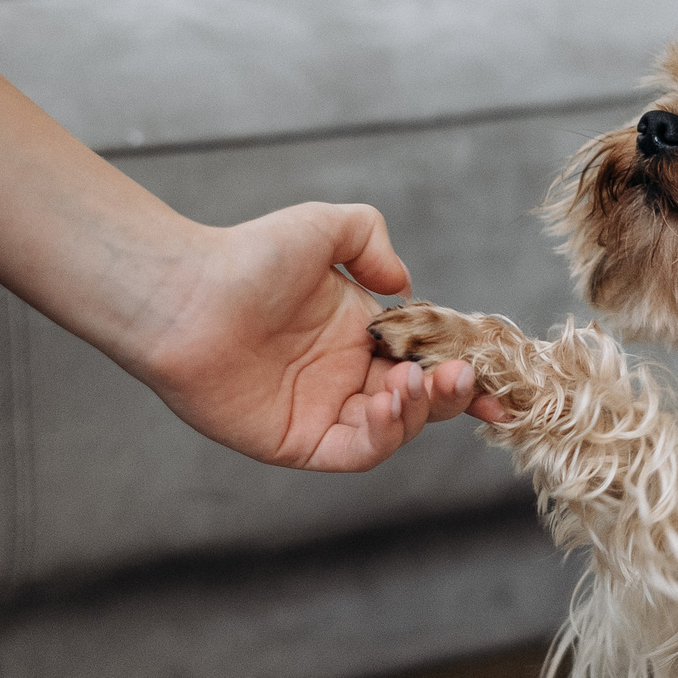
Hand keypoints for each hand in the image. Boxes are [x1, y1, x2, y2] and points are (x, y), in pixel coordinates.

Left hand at [0, 60, 506, 473]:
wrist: (185, 294)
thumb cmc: (245, 256)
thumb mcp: (324, 226)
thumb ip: (372, 242)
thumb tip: (404, 286)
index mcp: (356, 333)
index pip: (423, 358)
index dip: (460, 367)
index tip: (492, 367)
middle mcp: (343, 376)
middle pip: (418, 401)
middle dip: (450, 394)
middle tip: (461, 377)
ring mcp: (321, 412)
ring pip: (392, 430)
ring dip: (416, 412)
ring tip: (413, 383)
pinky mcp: (296, 441)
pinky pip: (355, 451)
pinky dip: (381, 435)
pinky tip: (386, 403)